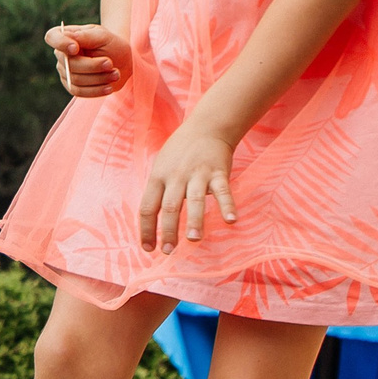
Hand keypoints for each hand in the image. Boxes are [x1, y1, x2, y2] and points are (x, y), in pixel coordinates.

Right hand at [47, 23, 130, 97]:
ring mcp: (65, 72)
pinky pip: (79, 92)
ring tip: (116, 74)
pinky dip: (95, 91)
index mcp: (67, 36)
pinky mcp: (72, 86)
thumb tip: (70, 37)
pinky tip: (109, 88)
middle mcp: (62, 55)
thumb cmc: (111, 44)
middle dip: (92, 66)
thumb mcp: (103, 36)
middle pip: (69, 64)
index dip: (60, 43)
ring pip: (76, 80)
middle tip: (110, 63)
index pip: (52, 37)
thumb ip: (86, 36)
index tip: (75, 48)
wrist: (121, 60)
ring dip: (98, 78)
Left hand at [139, 123, 236, 251]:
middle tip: (169, 251)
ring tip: (194, 240)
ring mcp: (197, 174)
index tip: (148, 248)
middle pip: (170, 207)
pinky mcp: (218, 172)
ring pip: (194, 200)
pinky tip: (231, 221)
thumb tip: (152, 223)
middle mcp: (176, 177)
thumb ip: (158, 192)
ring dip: (195, 221)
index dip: (146, 229)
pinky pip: (222, 191)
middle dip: (168, 231)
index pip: (148, 207)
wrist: (206, 128)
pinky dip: (227, 205)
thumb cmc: (179, 153)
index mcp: (158, 177)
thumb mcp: (160, 168)